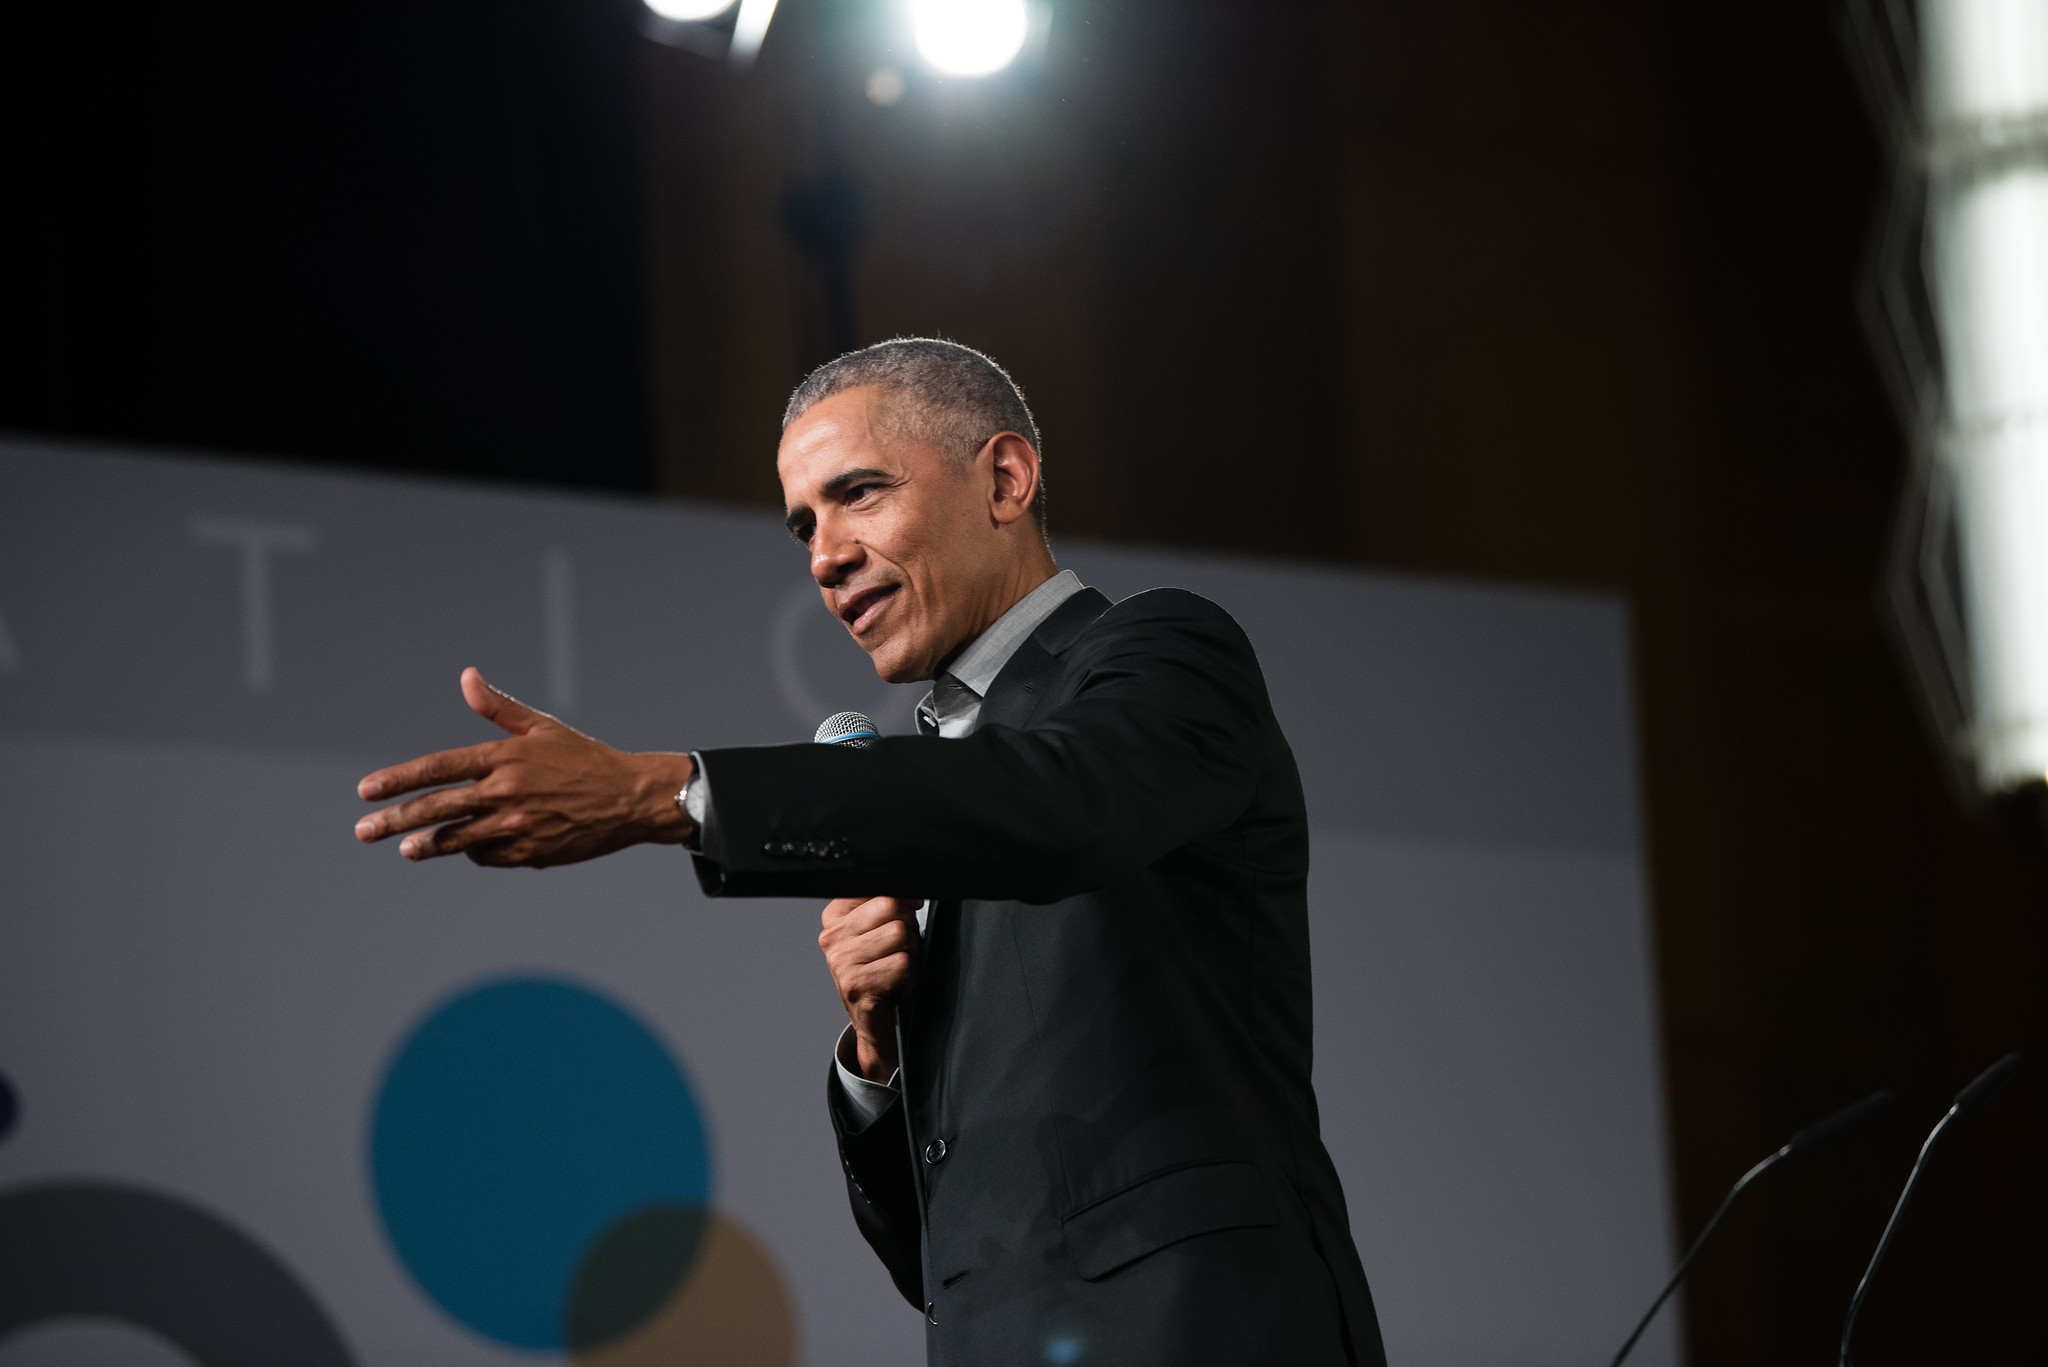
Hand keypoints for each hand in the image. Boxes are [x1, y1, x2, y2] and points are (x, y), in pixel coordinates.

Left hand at [354, 667, 695, 867]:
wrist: (630, 798)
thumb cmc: (585, 758)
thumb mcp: (542, 727)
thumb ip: (498, 707)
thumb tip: (466, 677)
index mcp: (504, 758)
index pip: (437, 769)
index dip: (398, 780)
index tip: (368, 791)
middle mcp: (504, 794)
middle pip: (436, 809)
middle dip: (394, 820)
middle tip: (364, 831)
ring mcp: (515, 828)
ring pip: (456, 840)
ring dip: (425, 845)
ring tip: (404, 849)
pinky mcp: (528, 855)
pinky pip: (487, 856)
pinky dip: (474, 851)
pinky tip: (468, 848)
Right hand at [820, 896, 921, 1080]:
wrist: (875, 1024)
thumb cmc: (883, 971)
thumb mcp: (879, 931)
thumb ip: (887, 905)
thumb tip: (912, 893)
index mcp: (834, 917)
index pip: (875, 885)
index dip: (902, 896)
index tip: (908, 910)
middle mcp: (831, 937)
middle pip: (891, 905)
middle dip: (908, 927)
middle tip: (900, 950)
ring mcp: (841, 961)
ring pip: (900, 933)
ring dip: (910, 954)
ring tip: (897, 969)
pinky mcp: (856, 985)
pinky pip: (903, 963)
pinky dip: (910, 977)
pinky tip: (896, 986)